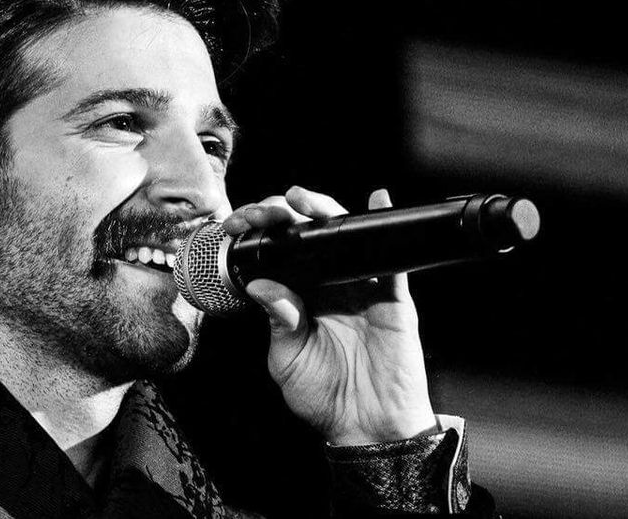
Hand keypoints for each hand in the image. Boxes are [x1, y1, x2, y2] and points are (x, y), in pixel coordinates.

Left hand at [223, 186, 437, 444]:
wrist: (367, 427)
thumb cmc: (326, 397)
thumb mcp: (287, 358)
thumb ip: (277, 320)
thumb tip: (261, 283)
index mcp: (300, 296)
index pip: (278, 252)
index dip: (259, 233)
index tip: (236, 226)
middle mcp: (329, 285)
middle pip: (307, 233)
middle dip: (282, 213)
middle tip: (261, 212)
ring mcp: (361, 286)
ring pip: (343, 234)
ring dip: (323, 208)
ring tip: (301, 200)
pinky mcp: (391, 296)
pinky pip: (390, 256)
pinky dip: (383, 223)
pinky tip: (376, 201)